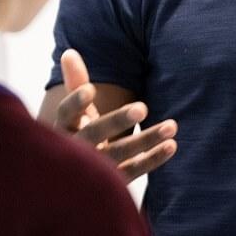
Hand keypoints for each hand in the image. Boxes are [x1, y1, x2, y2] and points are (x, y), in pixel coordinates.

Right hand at [54, 49, 177, 181]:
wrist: (72, 181)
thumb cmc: (76, 133)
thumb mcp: (74, 111)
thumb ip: (75, 82)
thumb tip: (69, 52)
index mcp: (63, 128)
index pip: (66, 114)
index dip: (76, 103)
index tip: (90, 90)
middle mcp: (75, 149)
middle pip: (94, 135)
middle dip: (117, 120)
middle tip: (143, 107)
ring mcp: (93, 169)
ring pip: (119, 154)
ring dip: (146, 139)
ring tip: (172, 125)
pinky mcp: (111, 183)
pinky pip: (134, 171)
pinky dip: (153, 159)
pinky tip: (172, 145)